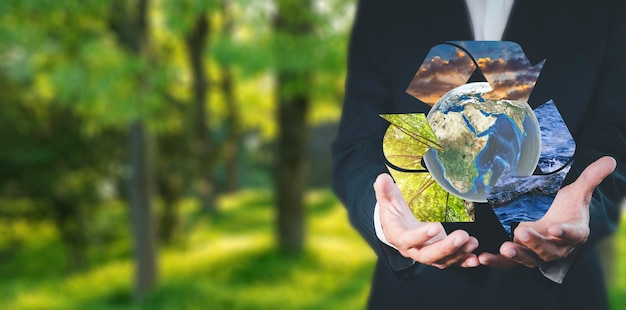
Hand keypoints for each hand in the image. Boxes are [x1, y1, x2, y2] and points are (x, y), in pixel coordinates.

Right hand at [374, 173, 479, 268]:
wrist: (398, 229)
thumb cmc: (393, 215)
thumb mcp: (388, 201)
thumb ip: (385, 191)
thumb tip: (382, 178)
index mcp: (400, 237)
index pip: (408, 239)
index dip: (421, 236)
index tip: (435, 227)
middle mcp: (414, 250)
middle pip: (428, 255)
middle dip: (446, 247)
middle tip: (462, 236)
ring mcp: (428, 254)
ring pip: (442, 260)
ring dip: (459, 253)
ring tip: (472, 242)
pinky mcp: (439, 256)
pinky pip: (452, 262)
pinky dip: (464, 261)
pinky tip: (474, 258)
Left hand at [479, 156, 616, 267]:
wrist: (554, 219)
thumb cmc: (566, 207)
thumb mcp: (577, 191)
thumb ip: (591, 178)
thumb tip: (610, 160)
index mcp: (574, 233)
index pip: (573, 235)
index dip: (565, 233)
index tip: (555, 228)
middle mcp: (557, 247)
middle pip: (548, 250)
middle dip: (535, 243)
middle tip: (522, 232)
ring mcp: (537, 253)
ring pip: (528, 258)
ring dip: (516, 254)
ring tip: (504, 248)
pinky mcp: (521, 255)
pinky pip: (509, 263)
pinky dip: (497, 262)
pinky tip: (482, 258)